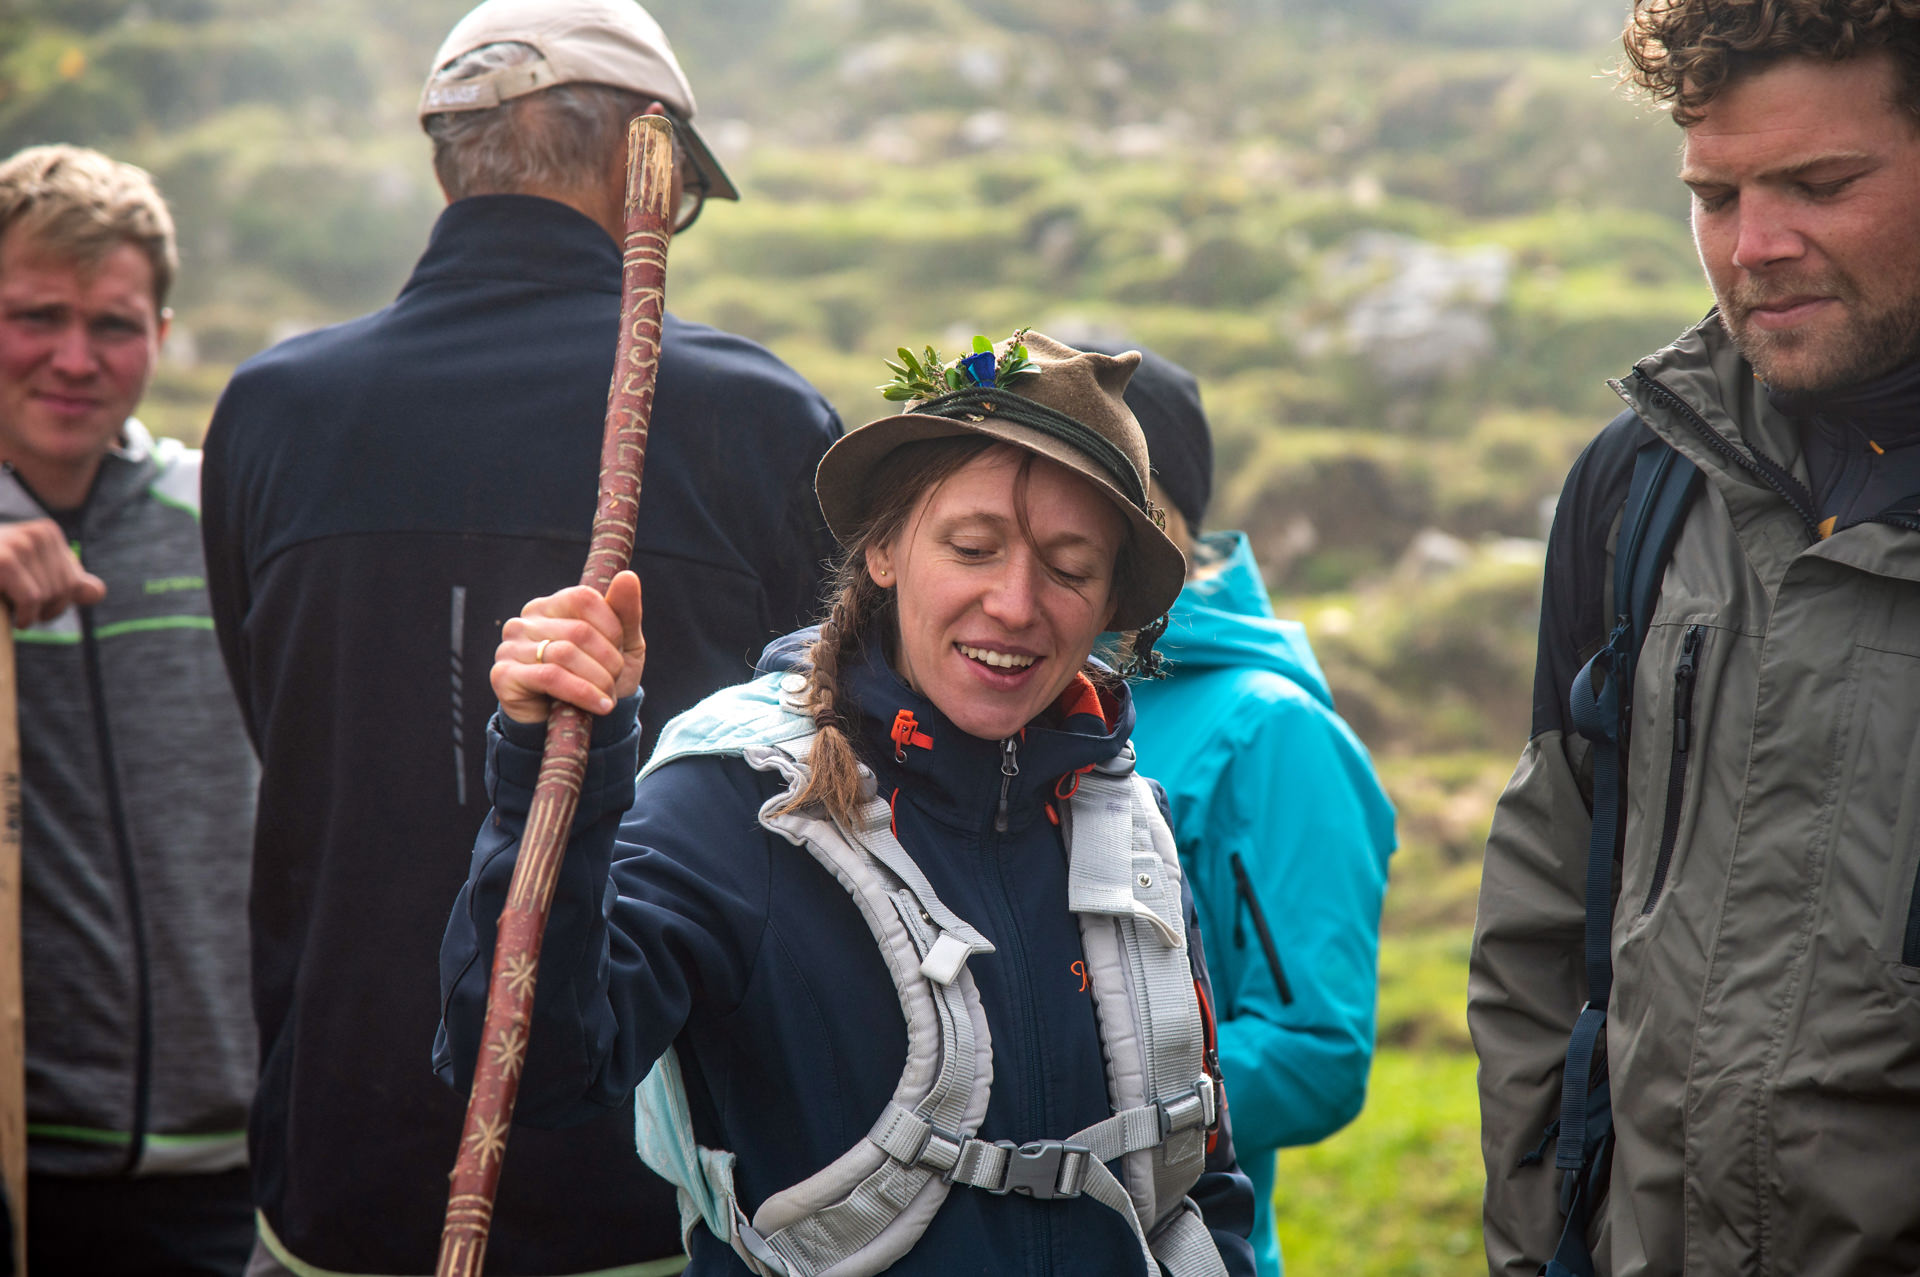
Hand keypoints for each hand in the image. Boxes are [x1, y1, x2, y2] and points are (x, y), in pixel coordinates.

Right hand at [0, 519, 105, 625]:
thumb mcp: (30, 577)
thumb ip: (66, 584)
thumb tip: (97, 592)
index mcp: (48, 533)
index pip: (78, 585)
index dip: (57, 604)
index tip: (34, 603)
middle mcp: (38, 533)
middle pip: (67, 592)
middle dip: (45, 609)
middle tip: (19, 609)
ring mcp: (20, 544)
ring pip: (51, 597)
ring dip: (32, 614)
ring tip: (10, 606)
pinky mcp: (3, 560)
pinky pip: (33, 600)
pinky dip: (25, 616)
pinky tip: (15, 619)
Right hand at [492, 571, 643, 724]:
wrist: (571, 725)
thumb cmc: (596, 677)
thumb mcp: (620, 645)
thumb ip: (625, 611)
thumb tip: (627, 576)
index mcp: (551, 605)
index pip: (584, 598)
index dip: (611, 626)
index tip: (620, 651)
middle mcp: (525, 621)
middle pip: (579, 631)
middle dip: (608, 661)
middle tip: (614, 682)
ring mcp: (510, 646)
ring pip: (565, 654)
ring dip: (597, 680)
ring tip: (608, 698)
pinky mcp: (503, 675)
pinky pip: (549, 677)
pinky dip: (582, 693)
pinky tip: (599, 706)